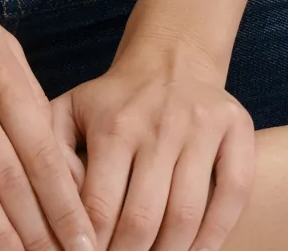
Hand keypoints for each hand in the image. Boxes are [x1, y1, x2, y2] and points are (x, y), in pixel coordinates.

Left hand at [46, 42, 254, 250]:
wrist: (171, 56)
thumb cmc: (115, 100)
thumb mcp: (70, 112)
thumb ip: (52, 157)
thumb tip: (55, 210)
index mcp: (114, 125)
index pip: (98, 209)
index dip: (90, 247)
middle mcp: (159, 125)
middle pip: (142, 220)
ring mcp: (201, 126)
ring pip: (186, 215)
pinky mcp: (236, 128)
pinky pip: (233, 194)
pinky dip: (215, 236)